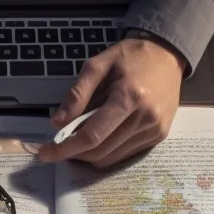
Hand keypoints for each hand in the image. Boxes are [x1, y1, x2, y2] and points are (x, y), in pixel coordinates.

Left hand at [37, 36, 182, 167]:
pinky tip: (100, 136)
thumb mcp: (98, 64)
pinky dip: (107, 151)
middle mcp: (144, 118)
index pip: (92, 136)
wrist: (167, 55)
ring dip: (89, 155)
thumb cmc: (131, 57)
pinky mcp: (159, 136)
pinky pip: (126, 154)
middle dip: (74, 153)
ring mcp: (154, 130)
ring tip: (78, 139)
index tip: (46, 153)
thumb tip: (57, 122)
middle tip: (58, 144)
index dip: (65, 148)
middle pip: (101, 152)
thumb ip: (77, 94)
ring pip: (112, 157)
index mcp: (128, 97)